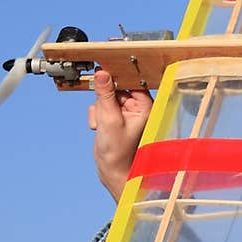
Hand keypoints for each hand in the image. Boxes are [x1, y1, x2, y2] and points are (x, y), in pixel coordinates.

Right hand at [88, 69, 153, 200]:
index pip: (131, 81)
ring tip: (103, 126)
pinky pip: (100, 107)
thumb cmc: (118, 152)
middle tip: (104, 114)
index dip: (117, 76)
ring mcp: (125, 113)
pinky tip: (99, 129)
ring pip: (104, 97)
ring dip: (99, 110)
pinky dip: (97, 117)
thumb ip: (105, 94)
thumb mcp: (109, 119)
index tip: (104, 70)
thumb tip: (102, 73)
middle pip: (115, 88)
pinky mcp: (114, 118)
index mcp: (145, 107)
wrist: (112, 172)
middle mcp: (137, 108)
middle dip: (104, 100)